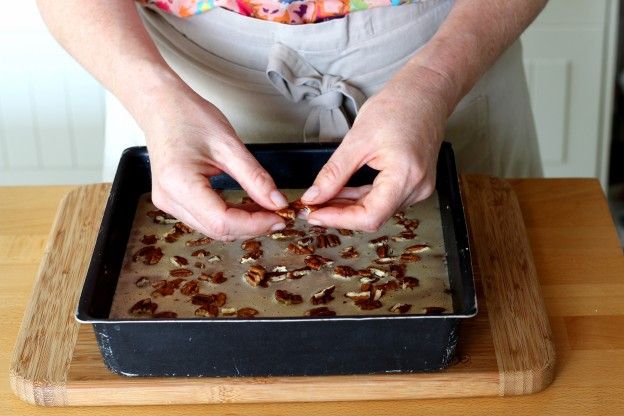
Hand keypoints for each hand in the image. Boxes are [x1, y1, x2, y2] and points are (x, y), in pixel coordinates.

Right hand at [143, 88, 287, 239]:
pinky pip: (205, 220)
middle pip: (217, 230)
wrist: (161, 107)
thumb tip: (277, 202)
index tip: (279, 217)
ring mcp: (168, 203)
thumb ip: (255, 177)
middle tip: (278, 214)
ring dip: (242, 224)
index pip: (222, 221)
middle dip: (251, 226)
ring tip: (265, 210)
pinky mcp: (173, 202)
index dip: (254, 224)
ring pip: (212, 229)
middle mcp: (169, 199)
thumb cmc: (188, 117)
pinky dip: (229, 217)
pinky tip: (247, 207)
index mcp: (179, 183)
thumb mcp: (229, 145)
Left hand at [301, 75, 448, 230]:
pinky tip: (341, 193)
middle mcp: (417, 188)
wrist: (425, 93)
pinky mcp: (414, 184)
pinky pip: (384, 200)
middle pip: (373, 216)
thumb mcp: (357, 139)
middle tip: (310, 207)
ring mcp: (418, 188)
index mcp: (405, 176)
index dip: (338, 220)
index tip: (314, 214)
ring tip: (322, 199)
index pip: (369, 216)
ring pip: (377, 210)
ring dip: (348, 207)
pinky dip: (361, 198)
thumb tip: (314, 197)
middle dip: (339, 214)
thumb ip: (334, 173)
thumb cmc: (397, 107)